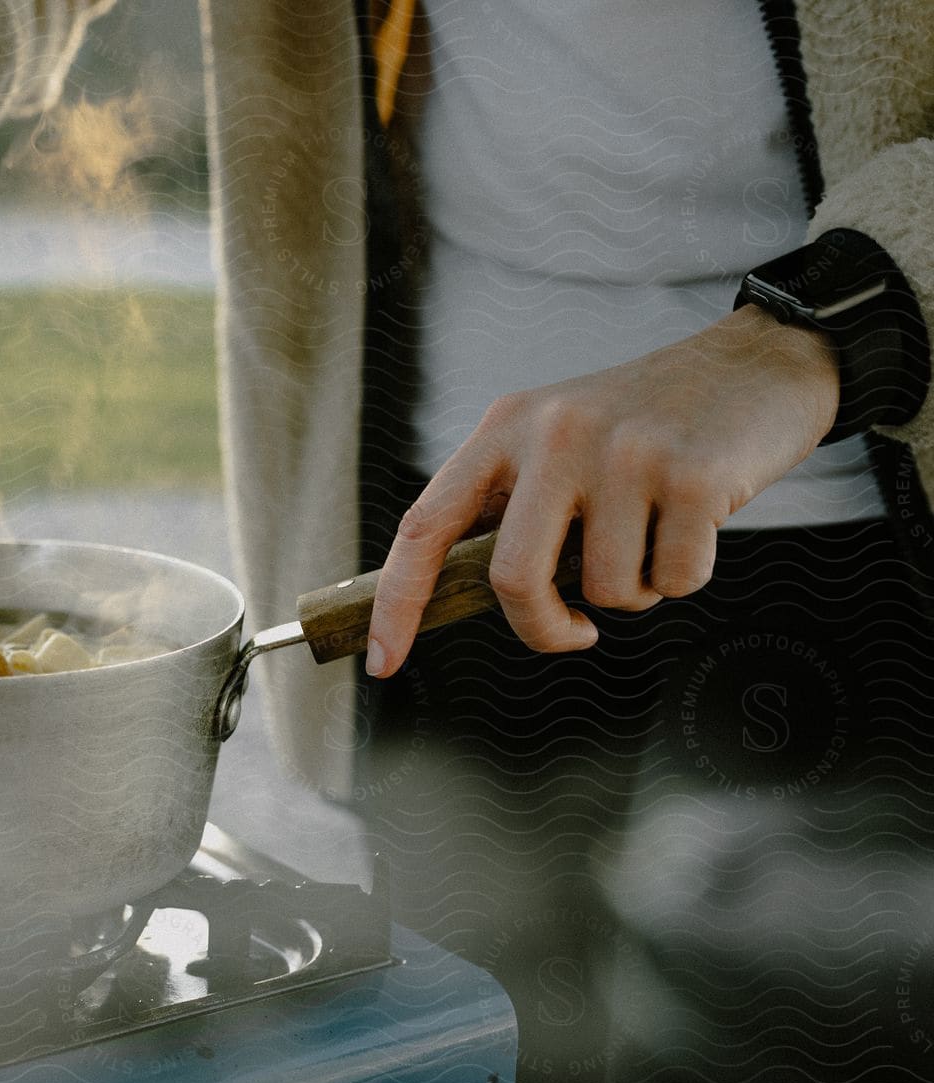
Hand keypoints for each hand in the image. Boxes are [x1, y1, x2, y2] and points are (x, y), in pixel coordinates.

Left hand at [366, 306, 839, 676]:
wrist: (756, 365)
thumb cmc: (647, 425)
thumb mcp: (557, 441)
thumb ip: (511, 506)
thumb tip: (459, 593)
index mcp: (504, 429)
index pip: (424, 525)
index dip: (397, 602)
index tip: (382, 660)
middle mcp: (553, 434)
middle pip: (512, 578)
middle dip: (541, 628)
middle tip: (573, 632)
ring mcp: (623, 453)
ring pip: (605, 591)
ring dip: (633, 591)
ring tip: (652, 533)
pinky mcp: (691, 476)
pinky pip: (672, 582)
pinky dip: (683, 577)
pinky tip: (696, 523)